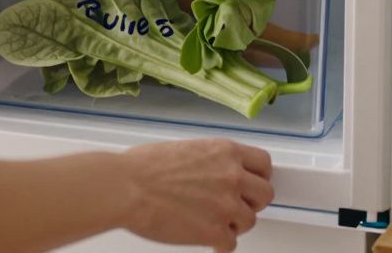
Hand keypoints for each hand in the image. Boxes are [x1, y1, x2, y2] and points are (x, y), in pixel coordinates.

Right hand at [119, 139, 273, 251]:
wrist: (127, 187)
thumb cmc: (144, 167)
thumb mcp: (187, 149)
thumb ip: (211, 161)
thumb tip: (214, 172)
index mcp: (225, 151)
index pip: (264, 164)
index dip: (258, 176)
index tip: (252, 183)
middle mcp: (232, 176)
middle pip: (265, 194)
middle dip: (251, 202)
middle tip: (236, 206)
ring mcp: (226, 205)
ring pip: (249, 221)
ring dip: (233, 224)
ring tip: (214, 222)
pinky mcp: (215, 231)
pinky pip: (231, 244)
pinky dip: (219, 245)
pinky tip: (208, 241)